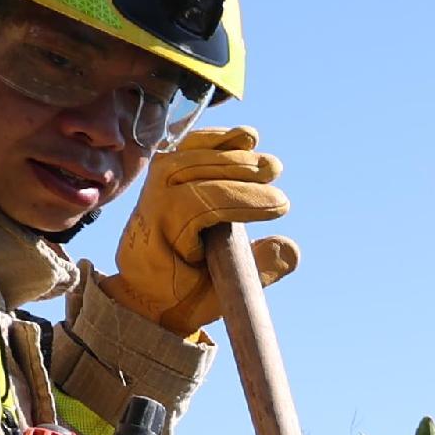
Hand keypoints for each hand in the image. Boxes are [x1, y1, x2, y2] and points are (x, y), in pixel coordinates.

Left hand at [113, 126, 295, 334]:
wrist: (144, 288)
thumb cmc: (182, 296)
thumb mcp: (217, 298)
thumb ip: (254, 274)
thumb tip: (290, 248)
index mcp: (160, 235)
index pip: (200, 205)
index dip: (243, 201)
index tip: (281, 206)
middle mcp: (151, 204)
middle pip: (194, 173)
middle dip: (238, 169)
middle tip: (275, 170)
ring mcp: (154, 185)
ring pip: (190, 156)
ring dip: (230, 152)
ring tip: (265, 158)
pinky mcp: (163, 174)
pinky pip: (187, 149)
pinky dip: (215, 140)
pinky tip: (246, 136)